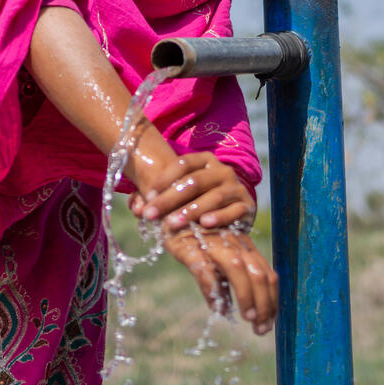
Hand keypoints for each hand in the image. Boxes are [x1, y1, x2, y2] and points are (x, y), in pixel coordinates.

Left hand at [128, 152, 255, 232]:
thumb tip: (136, 209)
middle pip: (194, 181)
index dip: (164, 178)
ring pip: (212, 197)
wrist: (232, 214)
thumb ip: (156, 199)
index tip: (148, 195)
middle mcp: (222, 170)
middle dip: (169, 199)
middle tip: (151, 214)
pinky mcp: (247, 206)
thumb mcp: (178, 196)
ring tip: (172, 223)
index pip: (183, 163)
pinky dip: (218, 217)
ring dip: (190, 211)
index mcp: (205, 161)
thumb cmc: (197, 202)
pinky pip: (232, 211)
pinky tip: (204, 224)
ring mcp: (236, 187)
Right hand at [163, 226, 277, 334]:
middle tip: (262, 329)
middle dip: (264, 305)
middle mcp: (234, 245)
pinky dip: (213, 288)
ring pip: (237, 269)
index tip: (270, 324)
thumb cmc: (195, 237)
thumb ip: (224, 280)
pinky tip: (217, 308)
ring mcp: (213, 244)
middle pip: (258, 275)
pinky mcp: (190, 248)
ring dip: (246, 296)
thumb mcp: (216, 258)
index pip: (267, 276)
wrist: (171, 212)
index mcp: (245, 248)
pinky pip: (204, 269)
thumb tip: (225, 310)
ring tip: (248, 318)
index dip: (272, 302)